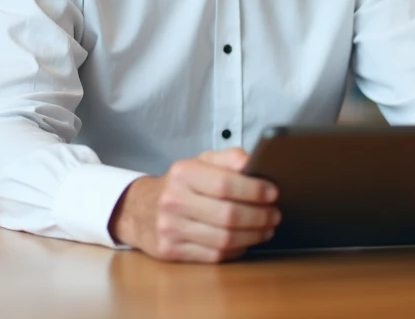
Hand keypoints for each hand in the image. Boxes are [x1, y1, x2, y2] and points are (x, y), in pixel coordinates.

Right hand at [109, 148, 280, 262]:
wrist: (138, 209)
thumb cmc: (179, 184)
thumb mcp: (200, 162)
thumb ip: (229, 158)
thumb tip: (255, 163)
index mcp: (182, 173)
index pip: (225, 183)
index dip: (254, 190)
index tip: (273, 193)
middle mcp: (173, 200)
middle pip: (228, 215)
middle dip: (259, 216)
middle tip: (275, 215)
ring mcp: (170, 228)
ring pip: (223, 239)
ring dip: (253, 235)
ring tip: (267, 228)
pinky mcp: (170, 251)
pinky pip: (213, 255)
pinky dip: (236, 250)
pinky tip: (245, 241)